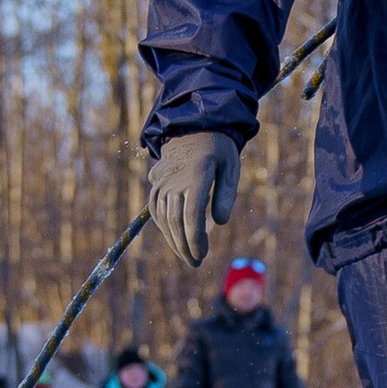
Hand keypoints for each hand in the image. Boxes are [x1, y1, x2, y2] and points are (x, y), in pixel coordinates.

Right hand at [147, 131, 240, 267]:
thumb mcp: (231, 166)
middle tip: (195, 262)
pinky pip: (155, 209)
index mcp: (196, 175)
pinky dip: (164, 226)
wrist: (193, 125)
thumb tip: (218, 223)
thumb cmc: (218, 149)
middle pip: (175, 220)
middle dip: (184, 246)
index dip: (195, 239)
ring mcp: (162, 181)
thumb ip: (226, 194)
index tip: (202, 255)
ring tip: (187, 255)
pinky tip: (174, 238)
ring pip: (163, 217)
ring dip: (173, 240)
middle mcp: (175, 179)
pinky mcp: (156, 182)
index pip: (192, 215)